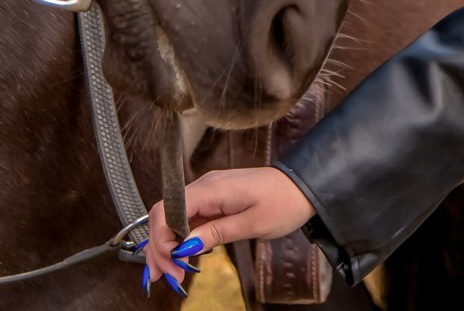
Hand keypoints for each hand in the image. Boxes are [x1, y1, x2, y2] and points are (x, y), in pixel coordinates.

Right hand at [141, 167, 315, 294]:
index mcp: (211, 189)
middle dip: (160, 247)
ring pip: (173, 218)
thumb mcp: (253, 223)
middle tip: (167, 278)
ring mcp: (208, 192)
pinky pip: (188, 218)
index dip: (161, 239)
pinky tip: (181, 257)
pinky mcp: (214, 200)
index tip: (172, 265)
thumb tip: (187, 246)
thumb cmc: (283, 203)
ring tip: (169, 274)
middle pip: (165, 215)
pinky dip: (181, 239)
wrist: (303, 186)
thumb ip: (218, 232)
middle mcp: (204, 186)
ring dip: (167, 246)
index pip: (167, 210)